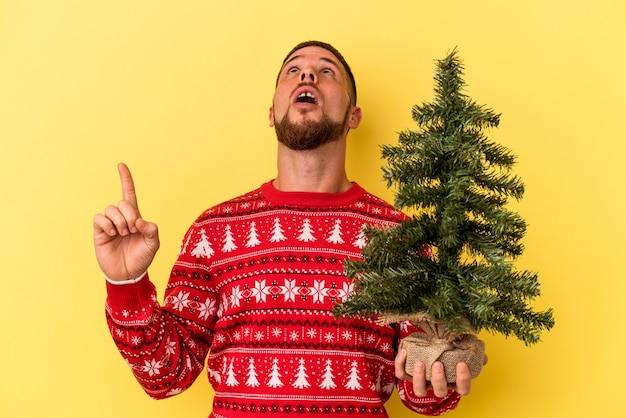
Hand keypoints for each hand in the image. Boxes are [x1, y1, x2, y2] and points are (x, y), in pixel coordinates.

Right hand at [93, 163, 159, 280]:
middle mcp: (121, 218)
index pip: (129, 194)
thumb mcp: (153, 244)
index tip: (121, 165)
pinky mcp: (99, 232)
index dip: (126, 179)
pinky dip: (107, 225)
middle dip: (129, 215)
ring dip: (119, 221)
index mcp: (135, 217)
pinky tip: (112, 235)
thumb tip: (138, 220)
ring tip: (122, 234)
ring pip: (110, 209)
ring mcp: (109, 224)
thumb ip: (151, 229)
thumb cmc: (142, 258)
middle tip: (132, 230)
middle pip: (122, 202)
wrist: (129, 274)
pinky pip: (99, 218)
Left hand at [395, 348, 487, 397]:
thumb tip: (483, 356)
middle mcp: (437, 384)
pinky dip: (400, 364)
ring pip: (419, 390)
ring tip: (419, 363)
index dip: (463, 380)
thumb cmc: (446, 347)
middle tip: (437, 364)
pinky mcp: (406, 374)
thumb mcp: (460, 348)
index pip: (463, 389)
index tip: (462, 364)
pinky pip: (400, 374)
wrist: (426, 341)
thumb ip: (471, 352)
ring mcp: (422, 381)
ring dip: (419, 378)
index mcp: (453, 380)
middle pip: (439, 391)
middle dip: (438, 379)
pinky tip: (404, 352)